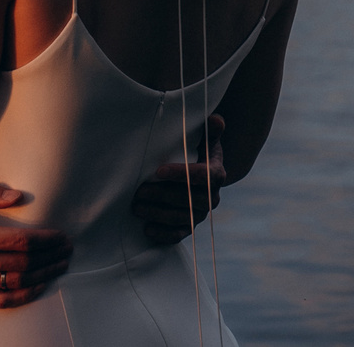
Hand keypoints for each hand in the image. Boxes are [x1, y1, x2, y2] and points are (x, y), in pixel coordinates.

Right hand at [0, 182, 72, 306]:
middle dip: (51, 257)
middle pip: (24, 263)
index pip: (22, 241)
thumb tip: (18, 196)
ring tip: (59, 266)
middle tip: (67, 251)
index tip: (62, 237)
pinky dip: (23, 296)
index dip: (47, 240)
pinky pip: (0, 301)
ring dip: (43, 275)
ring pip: (16, 283)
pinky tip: (39, 286)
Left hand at [131, 113, 229, 244]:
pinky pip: (179, 234)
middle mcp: (212, 197)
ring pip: (181, 218)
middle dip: (162, 196)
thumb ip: (210, 130)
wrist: (203, 178)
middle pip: (189, 199)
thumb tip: (214, 119)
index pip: (203, 176)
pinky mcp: (190, 226)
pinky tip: (147, 229)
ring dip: (158, 214)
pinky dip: (163, 234)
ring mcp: (201, 214)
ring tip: (136, 208)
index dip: (181, 174)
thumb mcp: (205, 140)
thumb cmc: (199, 154)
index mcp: (217, 174)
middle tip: (138, 192)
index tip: (159, 171)